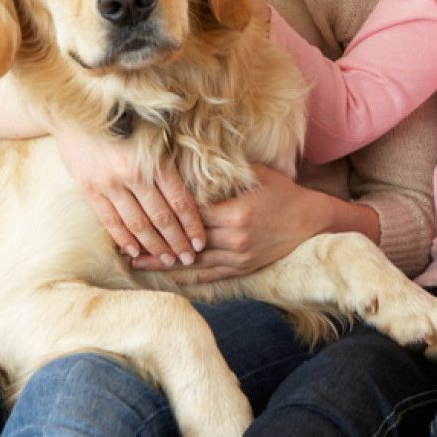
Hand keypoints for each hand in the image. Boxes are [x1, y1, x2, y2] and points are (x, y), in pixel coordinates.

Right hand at [52, 125, 204, 263]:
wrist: (78, 109)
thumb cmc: (128, 118)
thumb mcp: (158, 132)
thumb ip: (175, 159)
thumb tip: (202, 184)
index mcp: (156, 161)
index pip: (180, 202)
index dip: (193, 226)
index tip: (202, 243)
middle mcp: (133, 175)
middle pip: (161, 218)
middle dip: (177, 242)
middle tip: (188, 259)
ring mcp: (109, 184)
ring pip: (136, 224)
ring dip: (154, 246)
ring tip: (167, 261)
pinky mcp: (89, 189)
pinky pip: (109, 221)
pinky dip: (123, 239)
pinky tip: (135, 252)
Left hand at [133, 163, 320, 280]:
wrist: (312, 223)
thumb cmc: (285, 194)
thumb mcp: (259, 175)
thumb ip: (227, 171)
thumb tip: (196, 161)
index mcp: (236, 212)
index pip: (191, 212)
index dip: (165, 211)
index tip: (140, 207)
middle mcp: (234, 237)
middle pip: (186, 237)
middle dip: (155, 237)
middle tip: (124, 236)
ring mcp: (237, 256)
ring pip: (191, 260)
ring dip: (161, 261)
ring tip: (133, 260)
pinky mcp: (241, 268)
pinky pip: (207, 274)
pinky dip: (184, 275)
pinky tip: (164, 274)